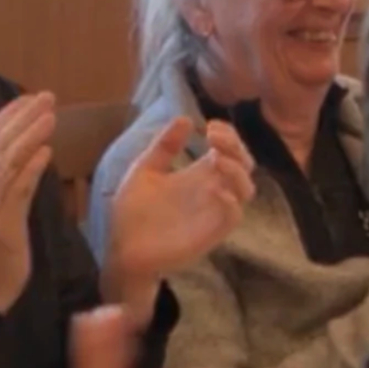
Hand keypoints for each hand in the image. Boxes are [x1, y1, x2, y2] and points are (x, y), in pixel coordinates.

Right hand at [0, 91, 57, 314]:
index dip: (6, 116)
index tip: (29, 98)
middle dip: (22, 118)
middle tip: (46, 98)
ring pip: (7, 164)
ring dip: (30, 137)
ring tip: (51, 117)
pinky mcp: (2, 228)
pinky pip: (18, 192)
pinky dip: (31, 169)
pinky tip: (46, 153)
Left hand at [102, 117, 256, 298]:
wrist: (122, 249)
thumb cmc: (133, 213)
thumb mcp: (145, 170)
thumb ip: (165, 146)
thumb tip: (185, 118)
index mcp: (198, 174)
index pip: (228, 150)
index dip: (228, 135)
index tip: (211, 125)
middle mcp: (212, 190)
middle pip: (244, 165)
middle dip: (236, 147)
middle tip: (214, 136)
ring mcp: (213, 212)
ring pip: (246, 189)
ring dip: (236, 170)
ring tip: (216, 158)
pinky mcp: (211, 233)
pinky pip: (233, 216)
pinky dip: (231, 201)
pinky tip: (214, 190)